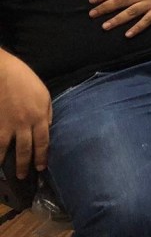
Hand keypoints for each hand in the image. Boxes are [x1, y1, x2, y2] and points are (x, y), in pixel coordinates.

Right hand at [0, 55, 51, 177]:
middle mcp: (24, 124)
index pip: (43, 142)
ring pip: (6, 149)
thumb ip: (47, 113)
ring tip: (6, 173)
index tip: (41, 167)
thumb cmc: (26, 80)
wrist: (3, 72)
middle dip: (25, 165)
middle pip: (25, 149)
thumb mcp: (44, 94)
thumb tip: (48, 128)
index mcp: (40, 116)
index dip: (42, 156)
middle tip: (24, 176)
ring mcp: (7, 125)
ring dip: (5, 163)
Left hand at [89, 0, 150, 37]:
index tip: (91, 1)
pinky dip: (137, 27)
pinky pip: (146, 20)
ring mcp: (150, 3)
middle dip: (105, 8)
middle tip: (92, 15)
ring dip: (117, 19)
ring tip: (105, 27)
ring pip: (130, 12)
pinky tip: (128, 34)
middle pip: (120, 1)